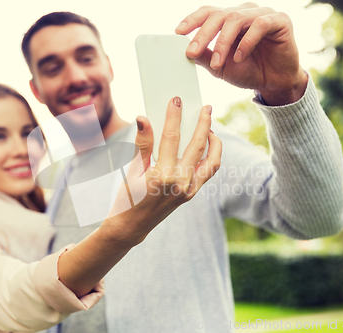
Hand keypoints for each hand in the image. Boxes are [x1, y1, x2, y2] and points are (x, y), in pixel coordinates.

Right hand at [102, 97, 221, 246]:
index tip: (176, 101)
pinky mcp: (191, 194)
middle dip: (203, 123)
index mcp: (162, 175)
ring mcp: (188, 190)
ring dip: (214, 141)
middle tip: (206, 107)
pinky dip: (211, 157)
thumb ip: (142, 144)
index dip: (174, 117)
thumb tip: (142, 118)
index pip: (171, 138)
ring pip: (210, 161)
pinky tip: (207, 145)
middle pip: (197, 145)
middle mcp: (179, 183)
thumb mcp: (132, 169)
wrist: (133, 225)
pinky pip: (208, 172)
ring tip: (211, 127)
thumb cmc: (128, 196)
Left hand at [175, 3, 307, 105]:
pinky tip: (239, 57)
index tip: (178, 32)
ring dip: (223, 41)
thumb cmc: (248, 71)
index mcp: (230, 20)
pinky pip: (260, 24)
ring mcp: (262, 14)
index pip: (209, 13)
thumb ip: (204, 57)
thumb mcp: (220, 67)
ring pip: (236, 18)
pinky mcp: (280, 21)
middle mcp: (245, 13)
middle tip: (192, 51)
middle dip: (203, 34)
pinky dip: (246, 42)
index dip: (193, 20)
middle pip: (219, 15)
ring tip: (218, 63)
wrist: (275, 83)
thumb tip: (184, 50)